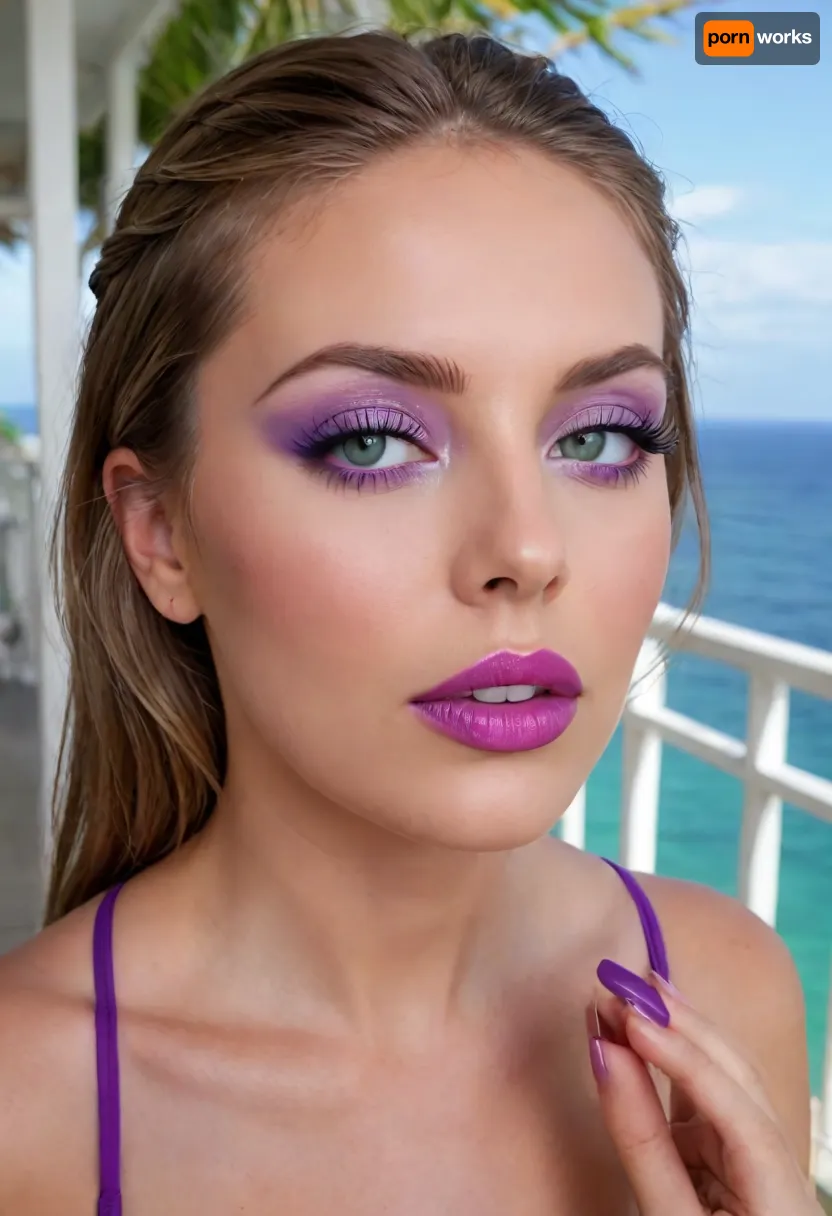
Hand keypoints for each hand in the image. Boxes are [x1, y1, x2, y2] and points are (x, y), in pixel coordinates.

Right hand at [588, 962, 821, 1214]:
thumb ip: (637, 1138)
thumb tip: (604, 1051)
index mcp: (781, 1195)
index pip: (734, 1107)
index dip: (680, 1056)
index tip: (628, 1016)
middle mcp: (783, 1161)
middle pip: (735, 1077)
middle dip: (676, 1025)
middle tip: (615, 984)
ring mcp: (759, 1152)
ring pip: (724, 1076)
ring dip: (675, 1028)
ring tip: (628, 988)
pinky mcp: (732, 1150)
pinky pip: (705, 1092)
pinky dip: (671, 1057)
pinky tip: (646, 1024)